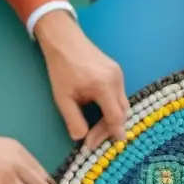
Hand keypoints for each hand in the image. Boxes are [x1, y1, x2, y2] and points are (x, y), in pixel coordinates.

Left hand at [35, 10, 128, 148]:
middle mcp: (116, 80)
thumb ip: (73, 120)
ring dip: (112, 119)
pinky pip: (119, 96)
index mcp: (103, 86)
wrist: (64, 39)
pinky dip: (112, 108)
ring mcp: (119, 75)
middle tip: (94, 141)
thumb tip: (81, 138)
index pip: (114, 118)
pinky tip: (100, 113)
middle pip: (122, 113)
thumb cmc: (61, 67)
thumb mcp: (62, 97)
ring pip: (123, 105)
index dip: (107, 134)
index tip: (95, 144)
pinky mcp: (117, 72)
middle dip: (109, 130)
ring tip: (96, 130)